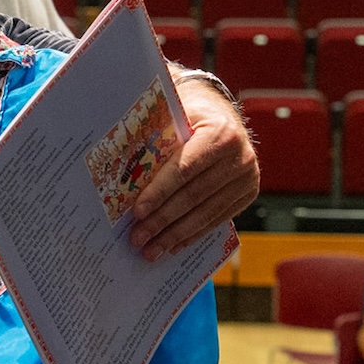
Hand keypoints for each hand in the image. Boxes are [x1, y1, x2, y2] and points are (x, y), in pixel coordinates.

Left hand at [128, 75, 258, 258]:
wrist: (221, 113)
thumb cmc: (187, 114)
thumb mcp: (172, 114)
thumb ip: (154, 135)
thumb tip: (116, 162)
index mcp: (220, 132)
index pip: (184, 169)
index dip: (159, 192)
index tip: (136, 212)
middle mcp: (240, 157)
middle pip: (194, 196)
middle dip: (162, 220)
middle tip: (136, 238)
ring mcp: (248, 178)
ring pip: (206, 213)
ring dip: (175, 234)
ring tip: (150, 250)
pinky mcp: (247, 193)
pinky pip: (217, 218)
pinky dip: (193, 234)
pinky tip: (173, 246)